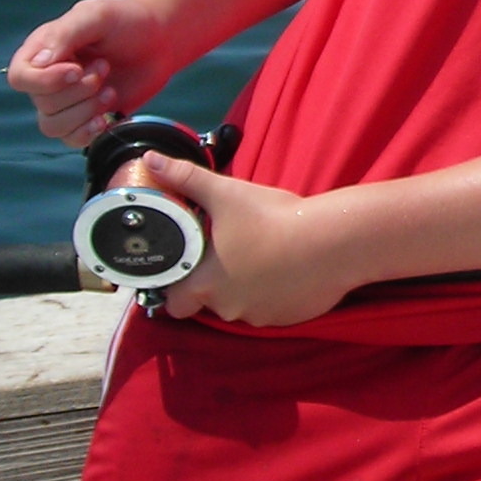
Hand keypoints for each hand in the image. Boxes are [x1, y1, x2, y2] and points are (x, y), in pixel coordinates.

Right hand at [8, 0, 177, 145]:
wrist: (159, 40)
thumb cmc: (126, 21)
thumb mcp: (96, 15)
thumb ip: (65, 34)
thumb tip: (38, 64)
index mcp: (42, 50)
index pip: (20, 77)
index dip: (45, 81)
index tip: (77, 70)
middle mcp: (48, 78)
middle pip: (42, 103)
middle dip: (79, 90)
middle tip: (105, 67)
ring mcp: (66, 101)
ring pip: (53, 125)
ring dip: (85, 111)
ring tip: (110, 91)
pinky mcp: (86, 117)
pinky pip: (71, 139)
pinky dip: (88, 133)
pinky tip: (106, 118)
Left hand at [141, 153, 358, 325]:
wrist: (331, 241)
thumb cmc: (273, 220)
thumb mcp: (226, 194)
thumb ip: (185, 179)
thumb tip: (150, 161)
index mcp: (204, 284)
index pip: (174, 302)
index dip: (177, 287)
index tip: (189, 267)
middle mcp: (227, 308)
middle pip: (210, 303)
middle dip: (215, 285)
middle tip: (230, 255)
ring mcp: (259, 316)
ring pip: (243, 306)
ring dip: (247, 289)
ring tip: (265, 258)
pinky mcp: (288, 319)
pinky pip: (273, 309)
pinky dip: (276, 295)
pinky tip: (288, 270)